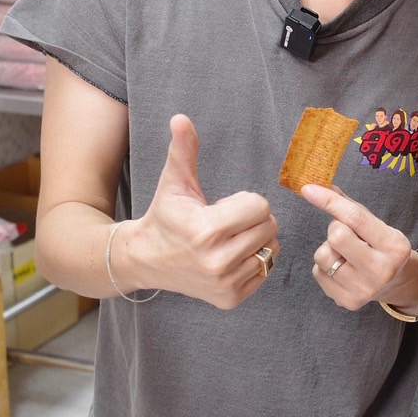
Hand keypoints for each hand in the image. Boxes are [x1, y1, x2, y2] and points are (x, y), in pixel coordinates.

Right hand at [123, 114, 279, 309]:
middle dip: (253, 219)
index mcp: (206, 230)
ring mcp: (225, 284)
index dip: (244, 201)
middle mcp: (217, 262)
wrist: (146, 260)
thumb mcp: (174, 182)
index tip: (223, 206)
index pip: (259, 206)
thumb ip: (183, 151)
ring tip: (228, 239)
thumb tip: (181, 118)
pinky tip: (230, 257)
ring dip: (256, 240)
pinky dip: (254, 261)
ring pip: (271, 249)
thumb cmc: (165, 216)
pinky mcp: (230, 298)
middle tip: (227, 222)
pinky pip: (265, 271)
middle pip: (269, 227)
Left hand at [300, 182, 417, 312]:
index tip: (308, 189)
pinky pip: (318, 273)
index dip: (329, 201)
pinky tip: (342, 269)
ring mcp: (364, 289)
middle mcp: (382, 270)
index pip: (356, 218)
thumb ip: (350, 208)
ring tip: (345, 254)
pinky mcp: (348, 301)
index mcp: (394, 245)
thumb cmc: (382, 247)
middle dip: (336, 229)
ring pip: (323, 255)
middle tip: (346, 234)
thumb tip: (321, 186)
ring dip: (328, 249)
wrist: (396, 283)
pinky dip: (325, 267)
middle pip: (336, 236)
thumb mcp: (376, 225)